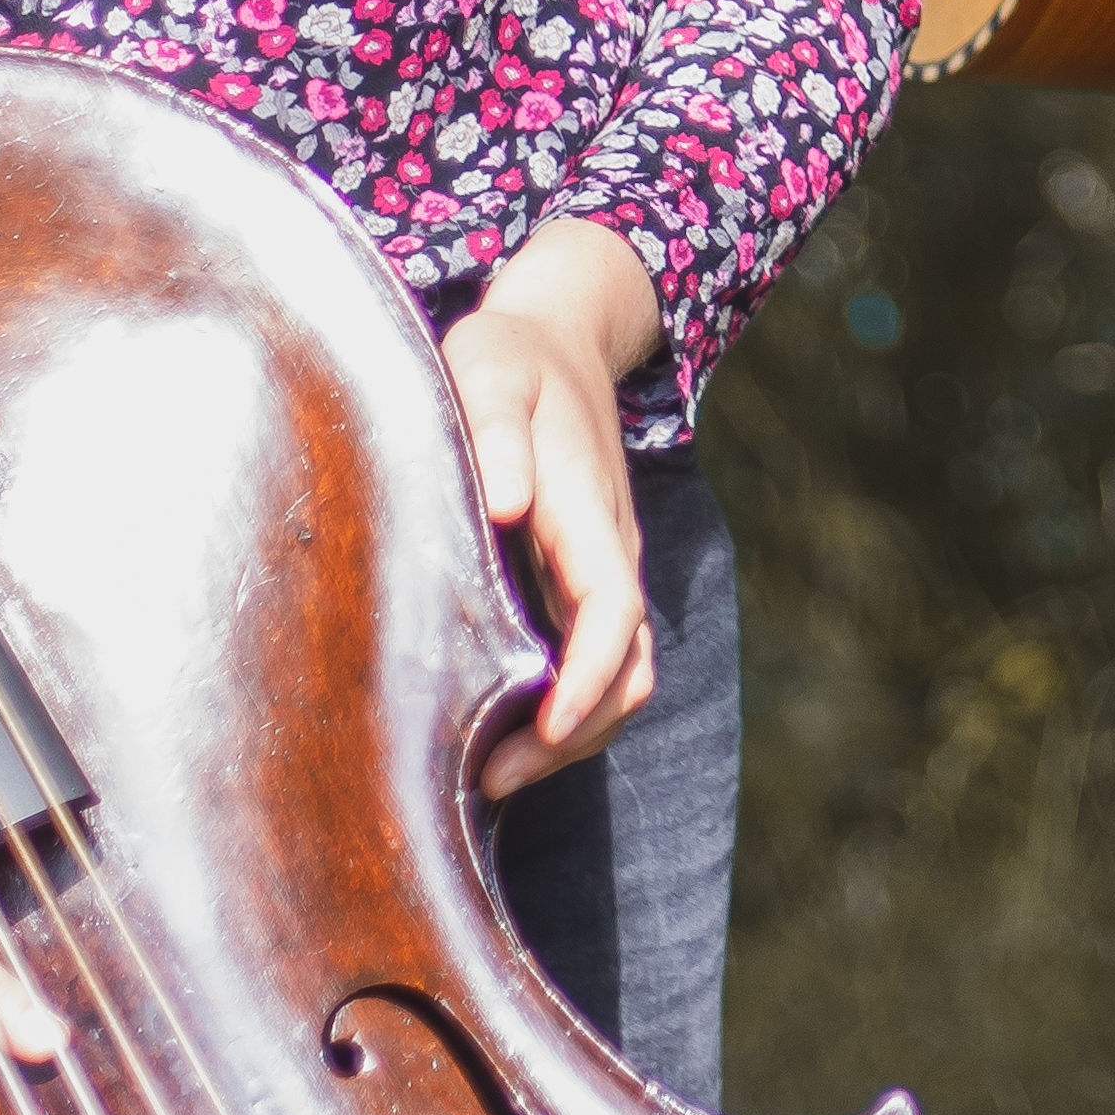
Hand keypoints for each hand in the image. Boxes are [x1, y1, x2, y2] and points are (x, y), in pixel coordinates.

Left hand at [445, 215, 664, 798]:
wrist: (560, 333)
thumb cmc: (511, 355)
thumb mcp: (487, 371)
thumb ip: (493, 431)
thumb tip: (507, 505)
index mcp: (587, 512)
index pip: (611, 613)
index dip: (588, 680)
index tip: (546, 728)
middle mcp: (607, 551)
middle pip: (627, 668)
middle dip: (575, 735)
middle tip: (490, 782)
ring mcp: (599, 568)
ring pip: (619, 673)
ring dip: (571, 732)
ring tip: (489, 774)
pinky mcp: (580, 577)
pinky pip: (592, 658)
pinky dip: (563, 707)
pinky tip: (499, 727)